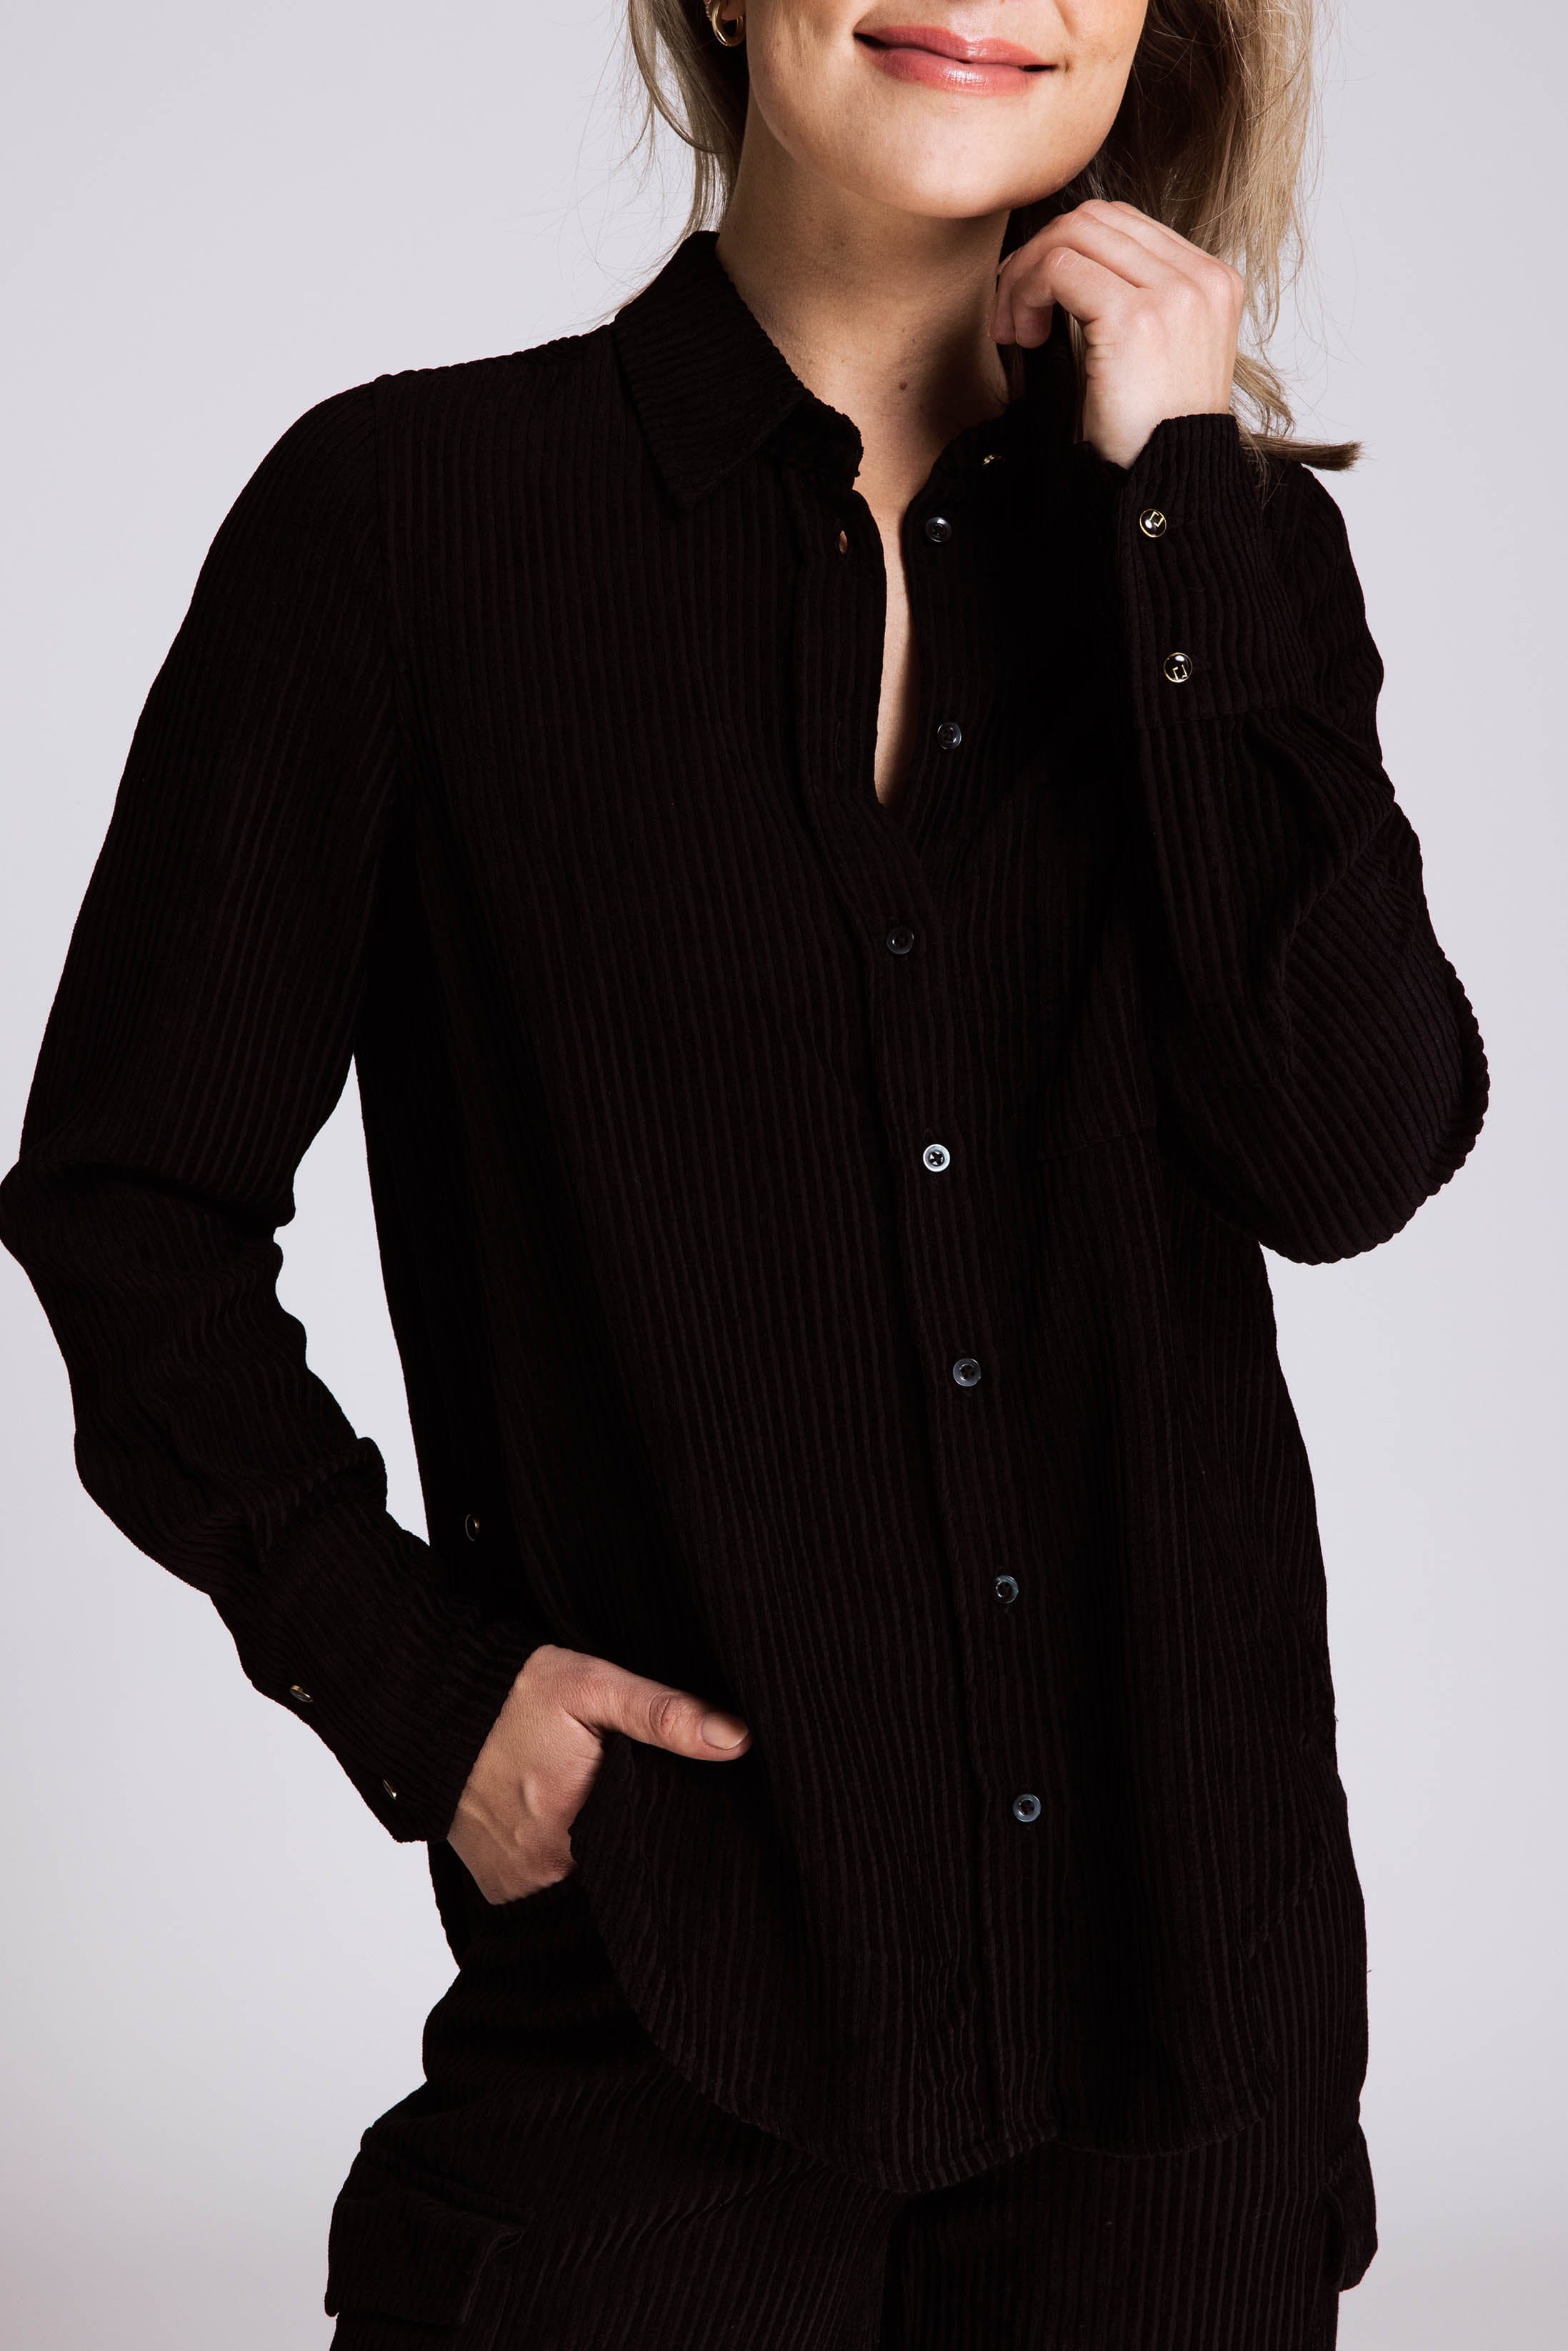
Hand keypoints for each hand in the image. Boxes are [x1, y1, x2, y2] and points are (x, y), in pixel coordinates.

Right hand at [446, 1642, 750, 1903]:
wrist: (432, 1704)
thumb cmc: (515, 1693)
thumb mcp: (593, 1687)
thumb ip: (663, 1715)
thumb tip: (736, 1740)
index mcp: (574, 1830)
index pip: (648, 1857)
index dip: (666, 1836)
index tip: (675, 1811)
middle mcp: (542, 1870)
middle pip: (617, 1874)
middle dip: (634, 1848)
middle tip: (638, 1806)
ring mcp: (515, 1885)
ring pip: (583, 1884)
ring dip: (598, 1859)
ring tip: (605, 1815)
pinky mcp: (496, 1887)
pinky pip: (546, 1888)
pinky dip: (562, 1865)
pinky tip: (567, 1827)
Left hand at [990, 199, 1243, 469]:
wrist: (1170, 484)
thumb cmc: (1150, 434)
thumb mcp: (1153, 355)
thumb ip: (1132, 300)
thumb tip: (1067, 263)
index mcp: (1211, 280)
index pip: (1124, 225)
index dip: (1067, 248)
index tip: (1038, 299)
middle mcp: (1200, 278)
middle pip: (1097, 219)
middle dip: (1040, 255)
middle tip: (1013, 311)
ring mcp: (1174, 293)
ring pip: (1075, 234)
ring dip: (1027, 274)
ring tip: (1017, 329)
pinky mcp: (1137, 317)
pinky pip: (1061, 269)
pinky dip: (1028, 293)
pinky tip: (1025, 337)